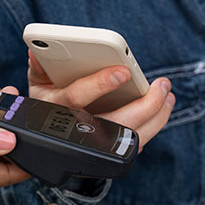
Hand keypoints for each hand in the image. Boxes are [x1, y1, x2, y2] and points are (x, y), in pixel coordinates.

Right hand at [28, 52, 174, 150]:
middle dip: (145, 106)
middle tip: (163, 86)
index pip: (77, 96)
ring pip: (130, 139)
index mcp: (54, 108)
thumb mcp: (37, 83)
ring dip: (156, 118)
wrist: (44, 142)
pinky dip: (151, 127)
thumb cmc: (47, 101)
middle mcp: (73, 130)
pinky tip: (162, 109)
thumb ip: (39, 65)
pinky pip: (134, 145)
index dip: (99, 84)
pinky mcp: (106, 154)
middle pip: (116, 124)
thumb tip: (36, 50)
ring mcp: (91, 146)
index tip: (124, 71)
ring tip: (169, 95)